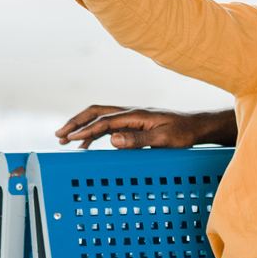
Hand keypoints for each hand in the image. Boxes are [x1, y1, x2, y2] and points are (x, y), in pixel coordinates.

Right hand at [56, 105, 228, 149]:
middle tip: (59, 136)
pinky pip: (107, 125)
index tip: (70, 140)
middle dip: (75, 123)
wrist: (197, 127)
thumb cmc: (183, 133)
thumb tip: (112, 139)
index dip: (85, 131)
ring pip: (99, 118)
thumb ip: (138, 140)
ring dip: (81, 127)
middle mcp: (130, 113)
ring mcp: (131, 117)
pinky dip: (93, 133)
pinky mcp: (134, 124)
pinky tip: (86, 145)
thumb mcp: (163, 139)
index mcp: (135, 115)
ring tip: (65, 141)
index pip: (104, 122)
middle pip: (95, 112)